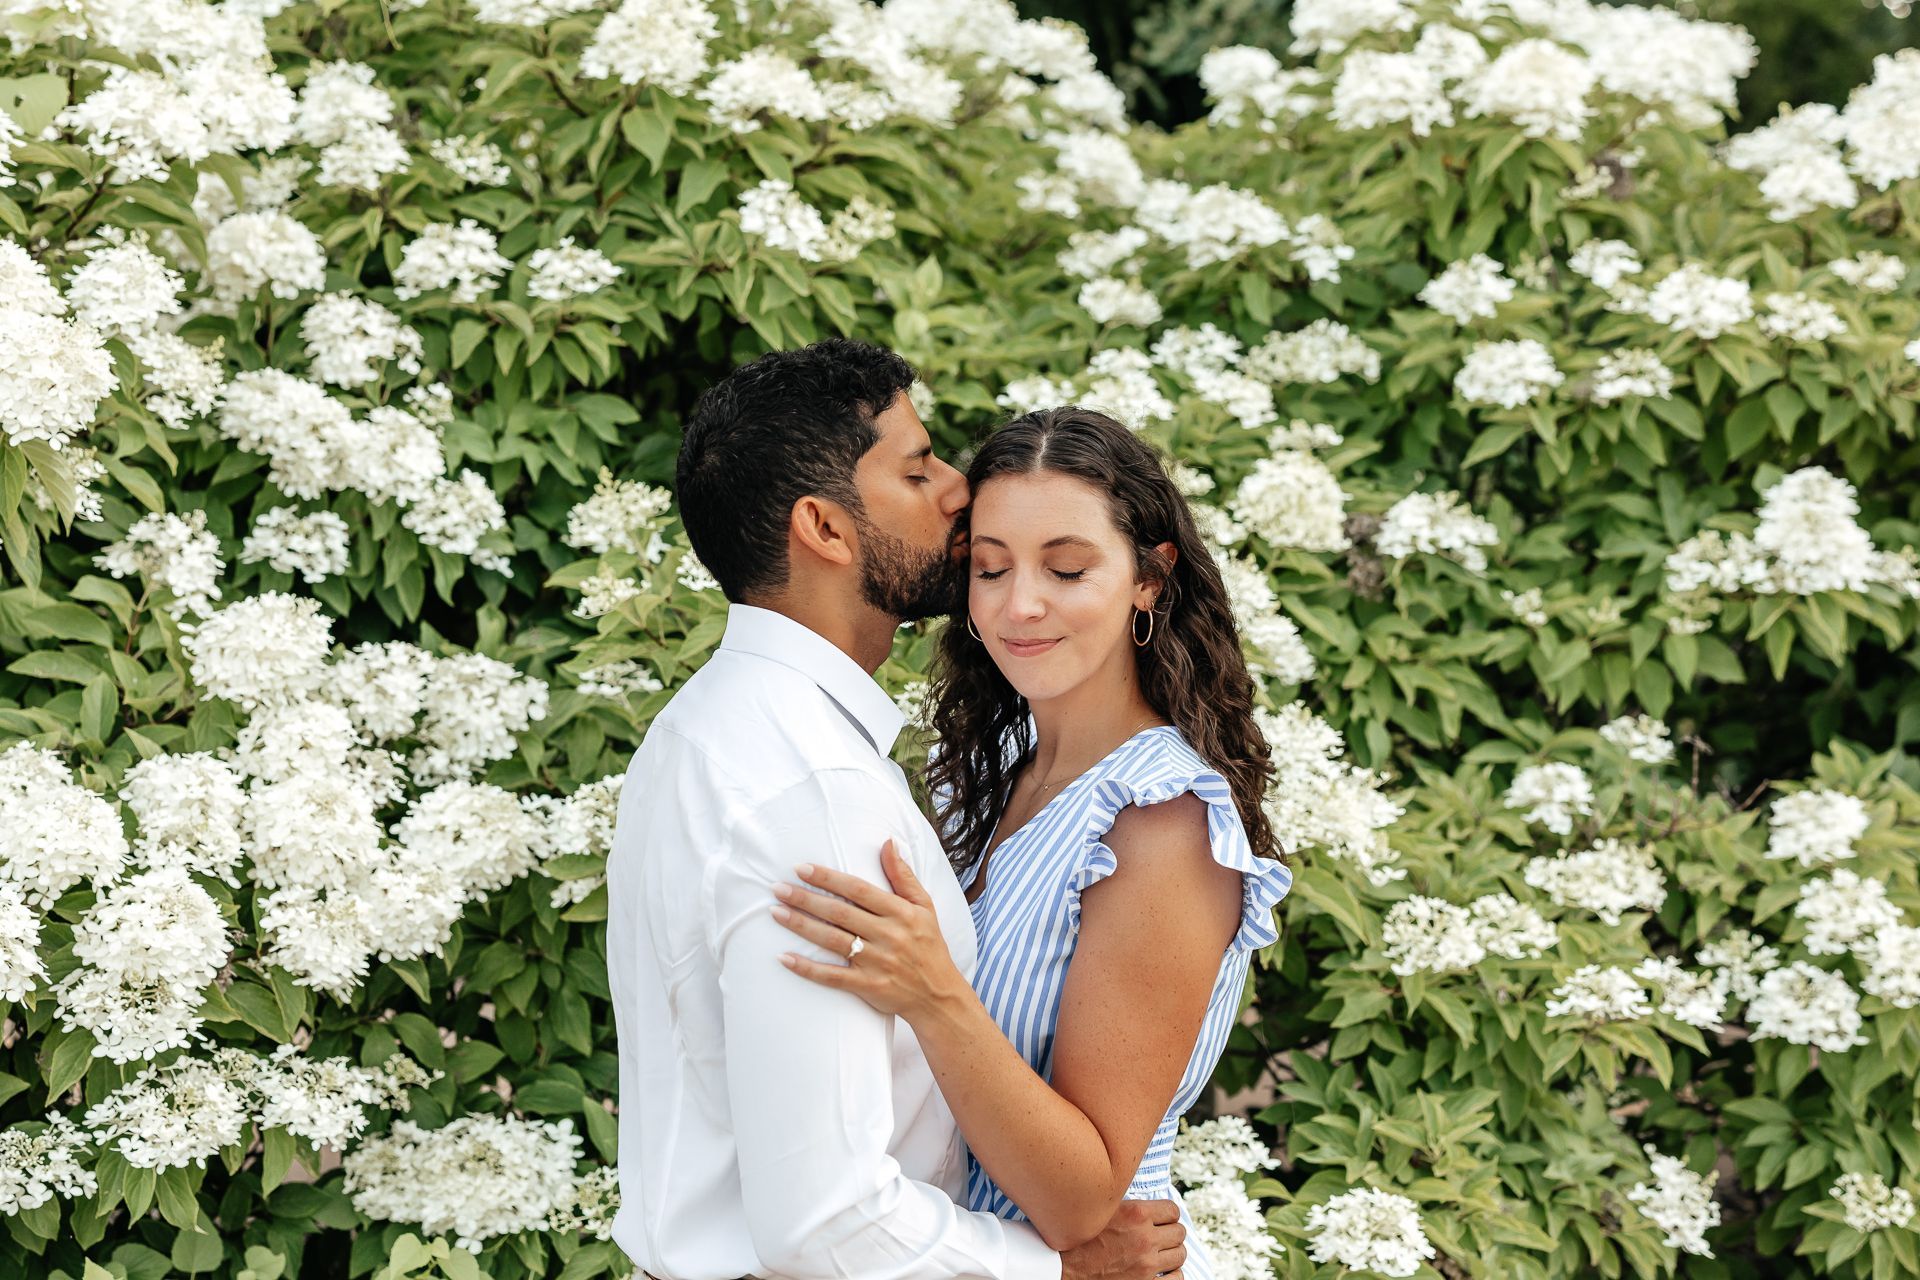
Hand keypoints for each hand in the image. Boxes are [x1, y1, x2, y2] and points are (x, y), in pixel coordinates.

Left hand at [772, 840, 966, 1020]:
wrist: (939, 996)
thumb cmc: (930, 945)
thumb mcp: (925, 907)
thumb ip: (903, 875)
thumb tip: (888, 842)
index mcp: (901, 912)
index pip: (858, 890)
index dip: (828, 879)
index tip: (801, 868)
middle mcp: (888, 935)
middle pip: (840, 914)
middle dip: (806, 899)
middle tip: (778, 888)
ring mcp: (877, 963)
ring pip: (832, 941)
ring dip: (801, 926)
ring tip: (776, 913)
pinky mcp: (868, 987)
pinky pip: (832, 977)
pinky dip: (808, 968)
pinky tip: (785, 958)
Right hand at [1061, 1200, 1184, 1279]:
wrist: (1063, 1268)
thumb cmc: (1080, 1238)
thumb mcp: (1103, 1211)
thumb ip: (1128, 1206)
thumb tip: (1146, 1203)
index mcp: (1136, 1213)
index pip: (1173, 1210)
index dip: (1167, 1215)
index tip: (1160, 1220)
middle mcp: (1145, 1237)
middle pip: (1179, 1232)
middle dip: (1170, 1233)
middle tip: (1159, 1237)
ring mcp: (1147, 1263)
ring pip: (1180, 1254)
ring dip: (1171, 1253)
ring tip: (1159, 1254)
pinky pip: (1178, 1278)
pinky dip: (1172, 1274)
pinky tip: (1161, 1271)